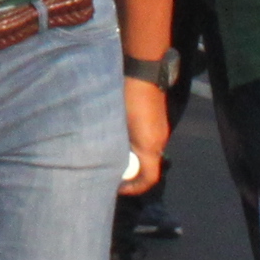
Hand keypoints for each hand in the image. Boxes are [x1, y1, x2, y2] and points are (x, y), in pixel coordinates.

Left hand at [121, 77, 170, 197]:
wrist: (141, 71)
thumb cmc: (127, 98)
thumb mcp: (115, 124)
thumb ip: (111, 144)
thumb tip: (100, 160)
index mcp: (150, 146)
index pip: (149, 178)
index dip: (134, 188)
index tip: (117, 188)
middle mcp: (158, 141)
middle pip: (148, 167)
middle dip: (131, 173)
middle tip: (110, 175)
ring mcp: (159, 129)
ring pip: (147, 153)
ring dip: (132, 158)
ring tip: (112, 157)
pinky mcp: (157, 119)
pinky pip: (147, 140)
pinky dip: (135, 145)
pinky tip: (119, 138)